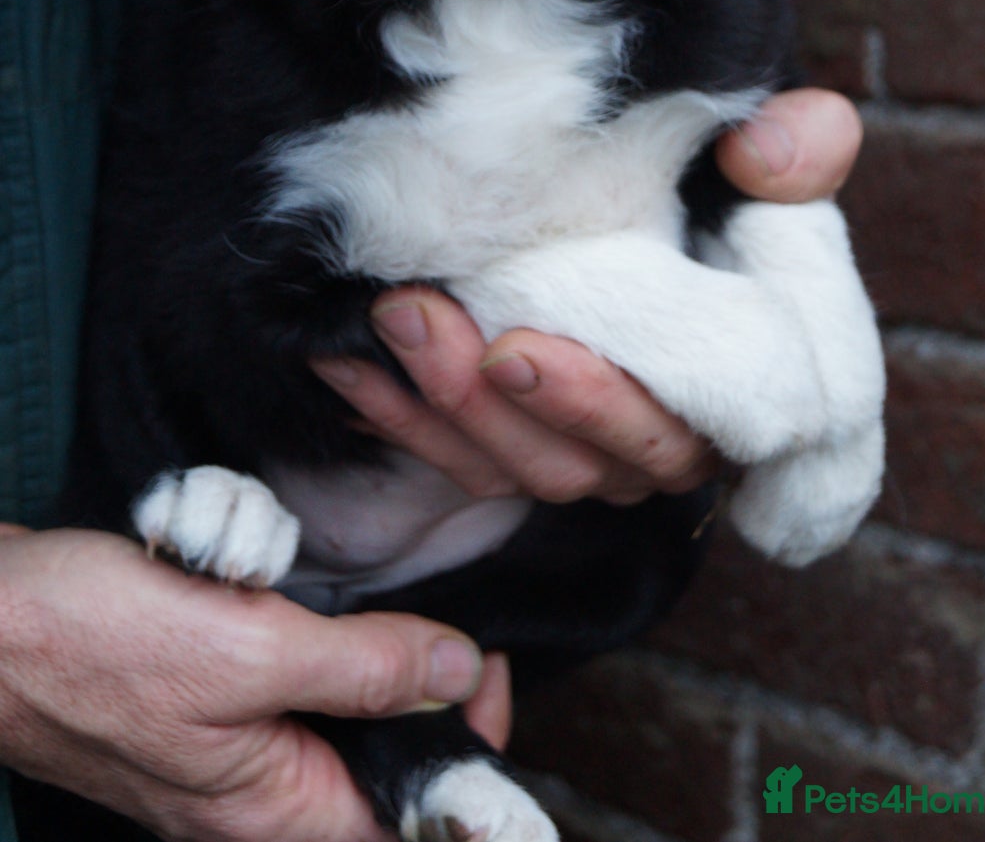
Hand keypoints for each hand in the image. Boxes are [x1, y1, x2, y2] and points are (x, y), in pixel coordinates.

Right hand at [0, 524, 507, 841]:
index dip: (469, 763)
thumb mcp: (248, 652)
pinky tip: (262, 575)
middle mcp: (256, 795)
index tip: (487, 676)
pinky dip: (290, 618)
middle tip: (432, 626)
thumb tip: (457, 673)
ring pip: (331, 705)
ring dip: (345, 642)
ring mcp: (226, 748)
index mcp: (275, 811)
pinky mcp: (201, 698)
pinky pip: (279, 669)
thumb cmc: (90, 646)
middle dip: (411, 685)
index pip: (411, 822)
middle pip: (380, 761)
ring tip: (313, 594)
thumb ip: (362, 668)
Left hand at [312, 88, 861, 507]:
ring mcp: (588, 449)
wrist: (646, 190)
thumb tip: (765, 151)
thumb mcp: (768, 151)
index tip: (516, 346)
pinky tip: (342, 360)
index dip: (596, 404)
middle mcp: (662, 439)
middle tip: (424, 314)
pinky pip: (456, 458)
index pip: (678, 431)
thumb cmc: (720, 177)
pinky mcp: (521, 443)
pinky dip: (395, 415)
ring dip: (439, 404)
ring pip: (513, 471)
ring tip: (387, 316)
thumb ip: (802, 147)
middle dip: (493, 404)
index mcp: (738, 388)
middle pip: (582, 466)